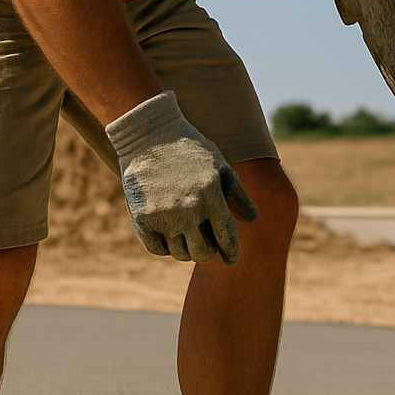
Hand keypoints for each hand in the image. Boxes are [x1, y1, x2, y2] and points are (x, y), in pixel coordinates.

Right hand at [106, 91, 257, 264]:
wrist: (148, 135)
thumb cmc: (190, 150)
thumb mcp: (220, 166)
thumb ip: (238, 195)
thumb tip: (252, 220)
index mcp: (211, 198)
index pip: (226, 238)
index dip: (231, 252)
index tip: (231, 259)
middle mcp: (188, 211)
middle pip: (202, 253)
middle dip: (208, 251)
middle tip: (206, 243)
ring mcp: (163, 216)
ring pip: (180, 253)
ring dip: (186, 248)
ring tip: (187, 235)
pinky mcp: (142, 219)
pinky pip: (157, 249)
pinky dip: (165, 246)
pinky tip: (170, 234)